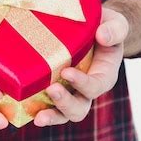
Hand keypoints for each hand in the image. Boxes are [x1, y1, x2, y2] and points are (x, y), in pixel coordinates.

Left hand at [34, 7, 128, 126]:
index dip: (82, 83)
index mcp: (104, 75)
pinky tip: (24, 110)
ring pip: (62, 114)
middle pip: (79, 108)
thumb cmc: (104, 26)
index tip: (67, 72)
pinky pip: (45, 105)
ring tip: (38, 117)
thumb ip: (115, 29)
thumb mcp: (116, 23)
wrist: (89, 27)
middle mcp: (86, 89)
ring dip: (51, 116)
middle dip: (65, 103)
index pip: (96, 86)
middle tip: (52, 89)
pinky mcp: (51, 89)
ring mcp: (68, 92)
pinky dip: (35, 110)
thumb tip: (102, 36)